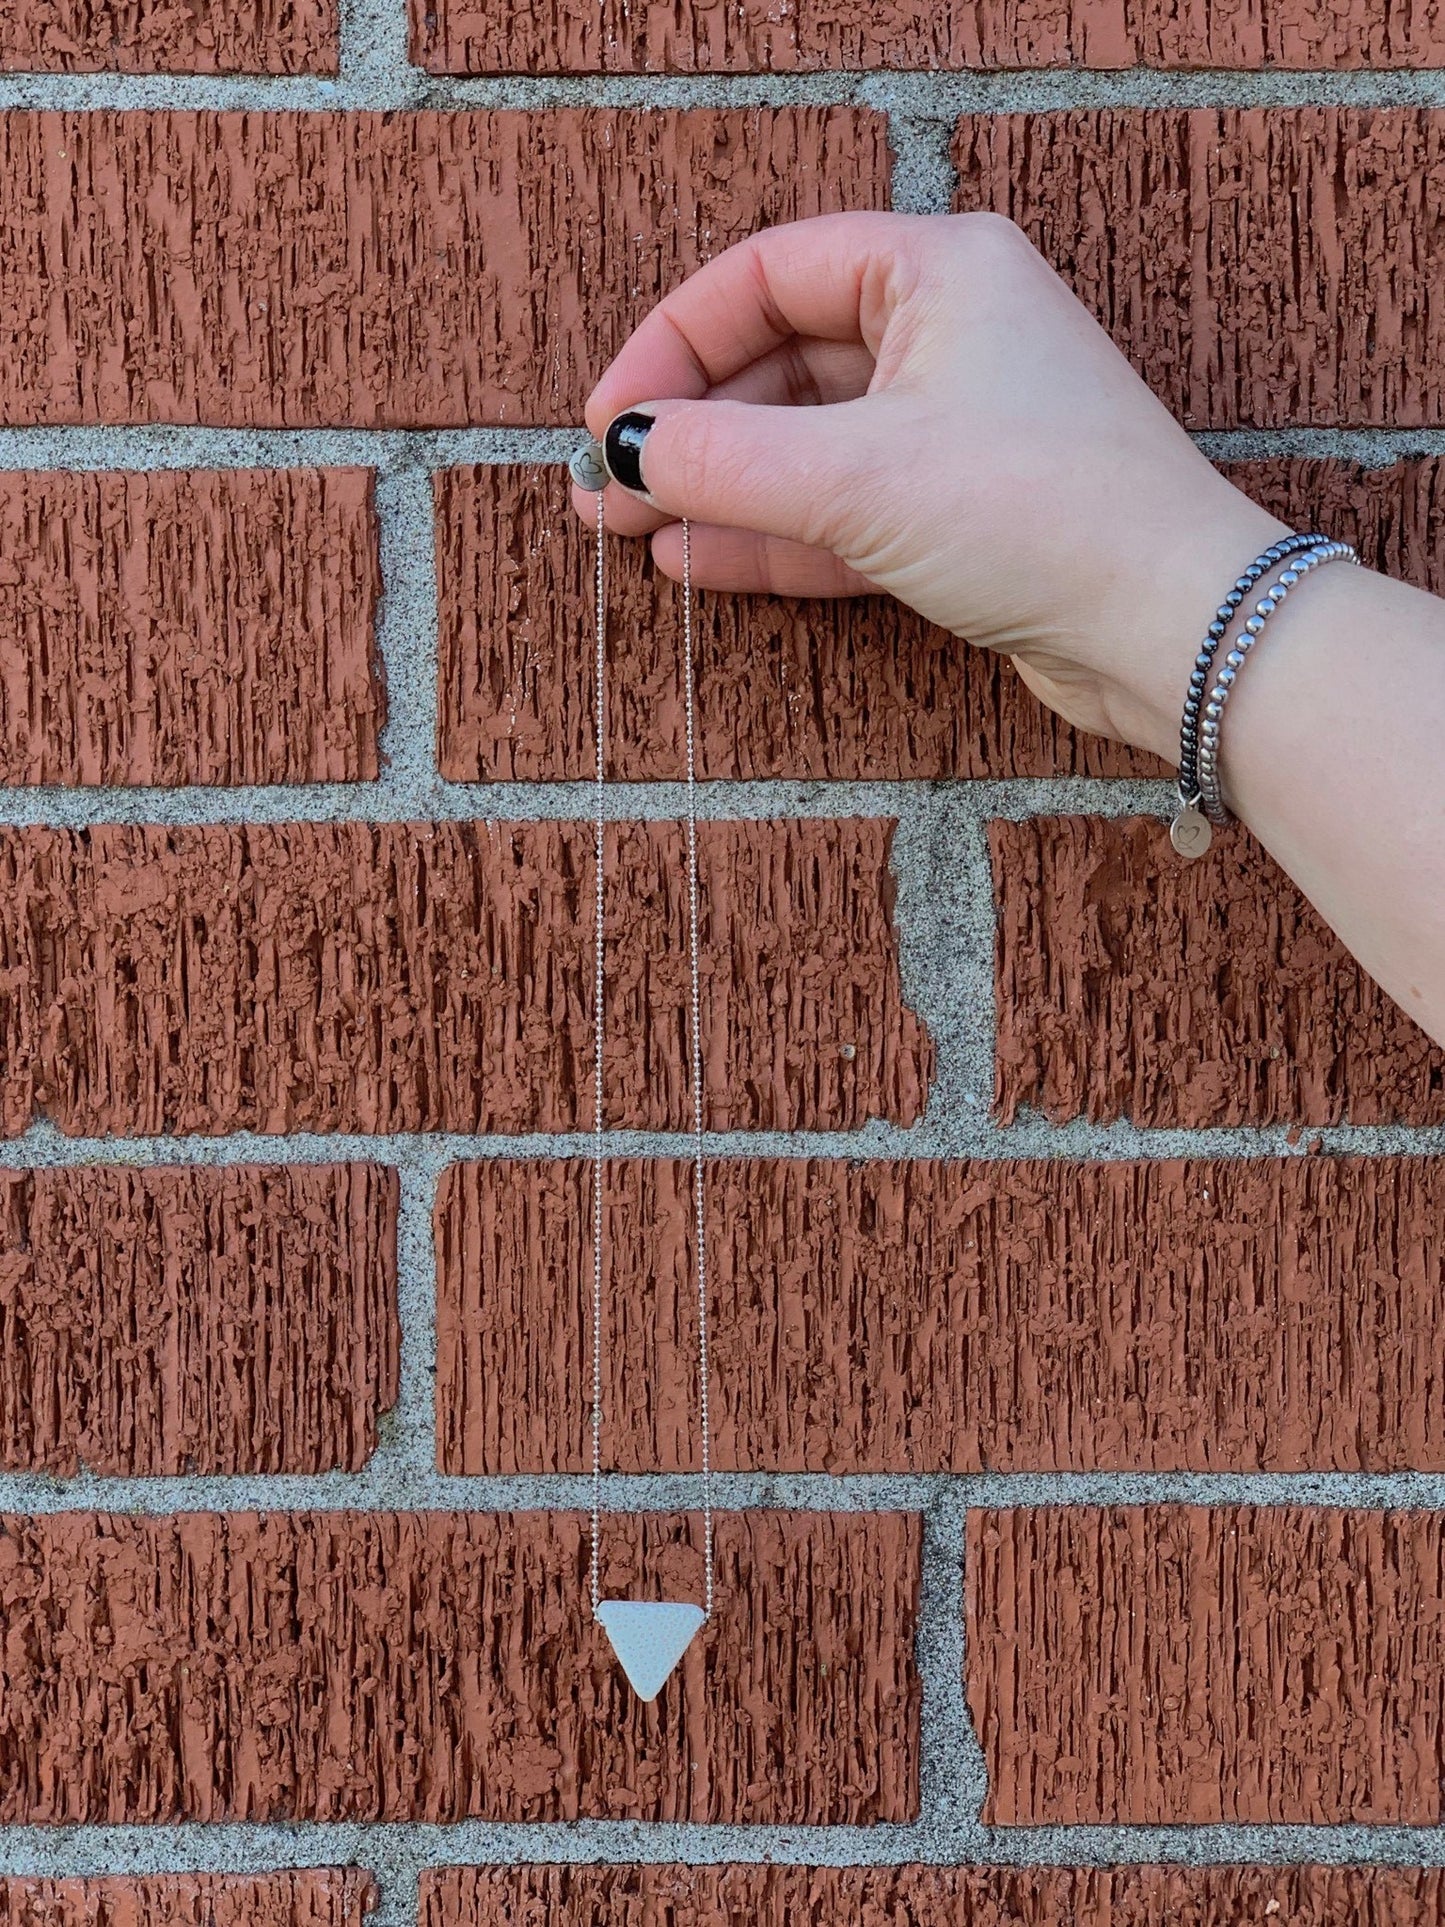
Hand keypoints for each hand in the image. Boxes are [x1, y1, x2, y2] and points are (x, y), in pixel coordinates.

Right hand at [574, 209, 1288, 764]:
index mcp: (938, 271)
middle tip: (605, 488)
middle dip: (688, 427)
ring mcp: (955, 430)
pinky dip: (772, 535)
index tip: (608, 422)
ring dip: (718, 488)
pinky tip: (695, 560)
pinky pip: (841, 512)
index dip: (671, 344)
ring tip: (627, 531)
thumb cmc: (1043, 515)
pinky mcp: (960, 516)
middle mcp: (948, 335)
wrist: (1171, 632)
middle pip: (779, 363)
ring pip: (805, 446)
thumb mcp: (858, 477)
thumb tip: (625, 452)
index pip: (766, 277)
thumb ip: (725, 459)